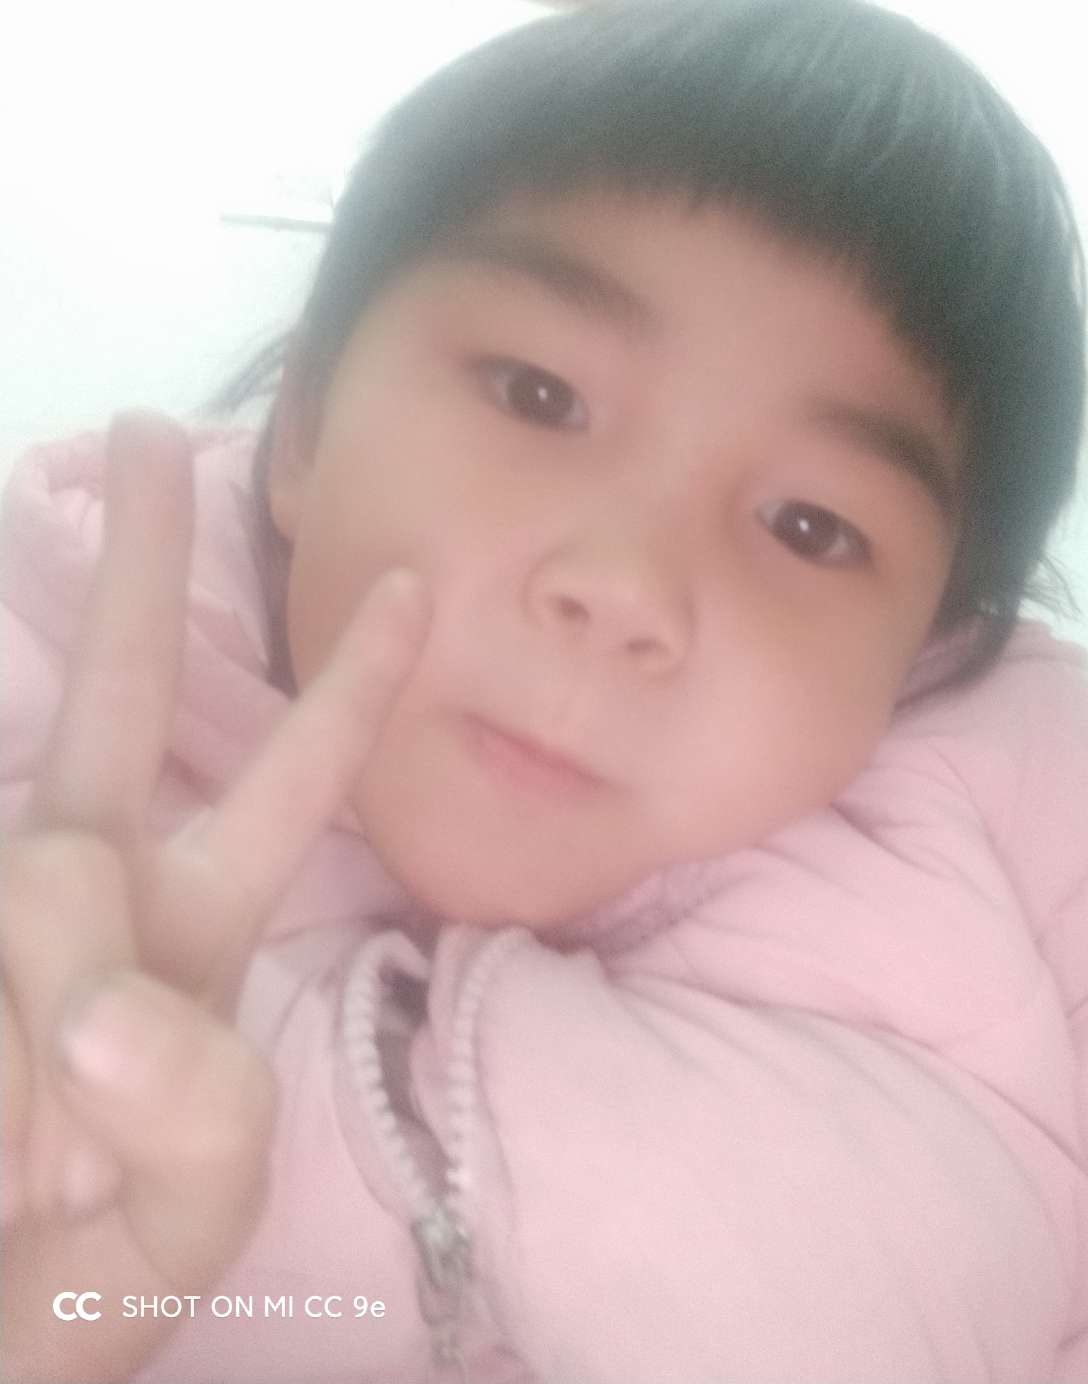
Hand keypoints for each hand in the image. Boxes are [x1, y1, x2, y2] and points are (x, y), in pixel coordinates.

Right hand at [0, 412, 428, 1382]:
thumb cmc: (74, 1293)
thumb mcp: (188, 1222)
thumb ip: (196, 1124)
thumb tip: (102, 1009)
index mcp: (194, 932)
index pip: (291, 781)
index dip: (353, 685)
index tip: (412, 580)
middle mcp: (98, 895)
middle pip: (127, 701)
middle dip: (147, 572)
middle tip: (144, 429)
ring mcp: (7, 914)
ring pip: (46, 858)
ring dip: (59, 991)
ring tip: (45, 1164)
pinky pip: (2, 901)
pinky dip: (18, 998)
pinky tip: (21, 1097)